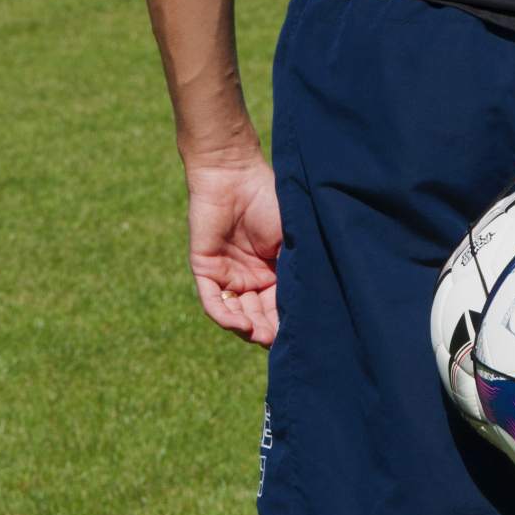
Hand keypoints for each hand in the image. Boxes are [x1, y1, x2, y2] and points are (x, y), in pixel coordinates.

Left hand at [184, 153, 282, 346]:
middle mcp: (249, 277)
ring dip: (246, 327)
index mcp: (273, 271)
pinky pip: (212, 300)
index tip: (300, 333)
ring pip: (235, 313)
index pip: (279, 306)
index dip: (286, 322)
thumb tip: (310, 306)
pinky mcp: (205, 268)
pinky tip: (239, 323)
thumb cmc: (270, 201)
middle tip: (276, 340)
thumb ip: (296, 270)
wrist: (236, 173)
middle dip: (266, 330)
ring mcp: (226, 274)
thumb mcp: (292, 240)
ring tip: (259, 335)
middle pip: (257, 315)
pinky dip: (224, 315)